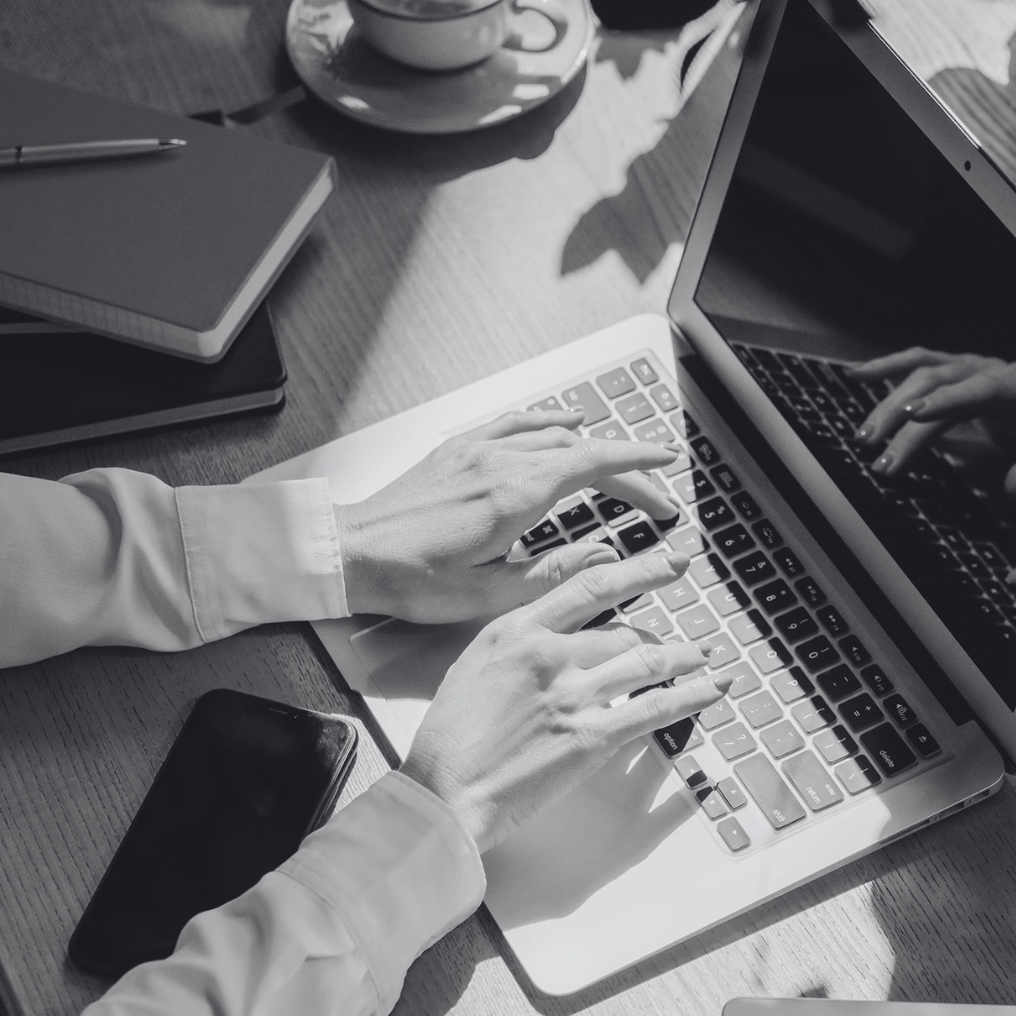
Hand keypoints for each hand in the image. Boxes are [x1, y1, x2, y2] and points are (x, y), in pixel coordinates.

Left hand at [333, 408, 679, 623]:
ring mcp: (477, 450)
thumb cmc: (408, 579)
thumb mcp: (489, 596)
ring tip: (620, 465)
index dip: (639, 463)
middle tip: (654, 497)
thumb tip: (604, 556)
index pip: (595, 464)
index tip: (668, 464)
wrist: (348, 554)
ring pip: (552, 433)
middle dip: (627, 470)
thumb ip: (554, 573)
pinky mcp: (457, 451)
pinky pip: (514, 422)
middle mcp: (500, 462)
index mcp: (514, 497)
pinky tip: (563, 419)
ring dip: (594, 446)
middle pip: (583, 451)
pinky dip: (548, 419)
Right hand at [398, 548, 730, 849]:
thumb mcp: (474, 668)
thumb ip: (517, 645)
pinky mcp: (590, 737)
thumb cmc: (450, 740)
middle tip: (687, 636)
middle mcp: (547, 654)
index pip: (589, 586)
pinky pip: (654, 708)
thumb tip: (553, 635)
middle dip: (662, 637)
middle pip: (623, 631)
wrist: (443, 792)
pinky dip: (691, 696)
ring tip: (706, 658)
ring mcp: (571, 695)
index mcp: (516, 630)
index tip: (667, 561)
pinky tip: (711, 689)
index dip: (638, 570)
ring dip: (685, 660)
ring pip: (646, 663)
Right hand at [849, 349, 1015, 477]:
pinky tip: (856, 374)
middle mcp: (1003, 373)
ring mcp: (981, 367)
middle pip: (945, 381)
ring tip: (864, 436)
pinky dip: (889, 367)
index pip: (985, 390)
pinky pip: (922, 361)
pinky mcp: (964, 370)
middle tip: (880, 457)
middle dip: (907, 417)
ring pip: (927, 370)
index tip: (914, 418)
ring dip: (889, 400)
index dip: (949, 400)